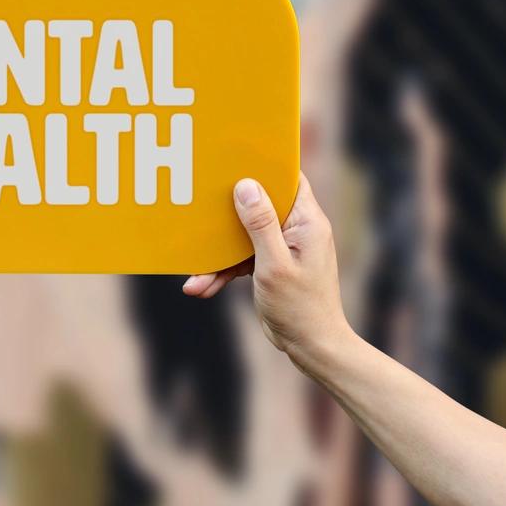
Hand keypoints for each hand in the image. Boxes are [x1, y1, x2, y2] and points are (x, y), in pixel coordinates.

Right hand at [183, 174, 352, 369]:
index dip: (264, 166)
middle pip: (258, 205)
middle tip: (200, 203)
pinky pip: (241, 259)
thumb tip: (246, 185)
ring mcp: (283, 248)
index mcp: (307, 222)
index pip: (288, 179)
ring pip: (243, 236)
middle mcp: (297, 230)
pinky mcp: (270, 265)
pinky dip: (222, 272)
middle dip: (226, 211)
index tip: (233, 158)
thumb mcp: (274, 264)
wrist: (312, 348)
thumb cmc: (300, 308)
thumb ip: (260, 224)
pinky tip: (200, 287)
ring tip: (193, 274)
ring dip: (218, 253)